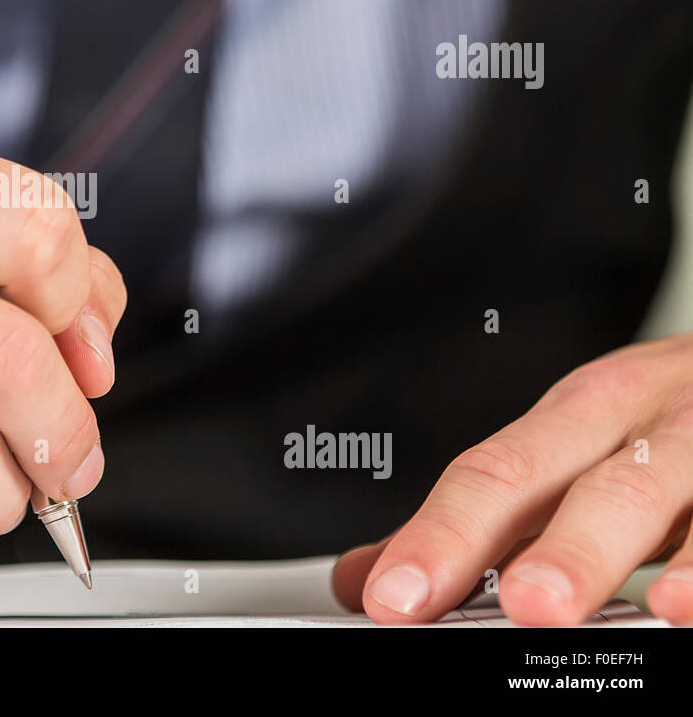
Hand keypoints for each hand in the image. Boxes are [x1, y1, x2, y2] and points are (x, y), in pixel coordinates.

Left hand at [332, 335, 692, 624]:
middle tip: (509, 606)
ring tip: (563, 606)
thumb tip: (363, 579)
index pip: (493, 475)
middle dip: (540, 547)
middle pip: (580, 481)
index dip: (439, 537)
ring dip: (607, 551)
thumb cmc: (663, 421)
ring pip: (655, 492)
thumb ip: (476, 523)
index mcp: (576, 417)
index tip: (391, 597)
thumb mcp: (571, 452)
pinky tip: (682, 606)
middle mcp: (642, 424)